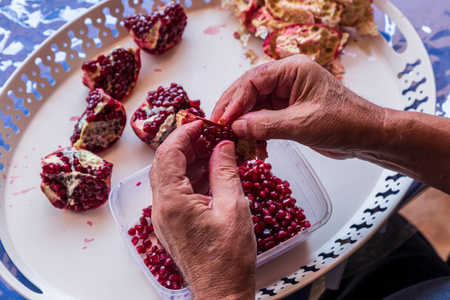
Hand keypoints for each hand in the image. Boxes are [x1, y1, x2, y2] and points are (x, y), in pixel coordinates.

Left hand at [150, 121, 255, 298]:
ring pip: (169, 177)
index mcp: (172, 201)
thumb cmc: (228, 259)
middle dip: (185, 144)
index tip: (201, 123)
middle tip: (208, 135)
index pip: (168, 153)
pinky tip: (209, 173)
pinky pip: (175, 192)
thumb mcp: (233, 207)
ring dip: (188, 160)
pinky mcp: (171, 225)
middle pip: (164, 163)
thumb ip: (225, 171)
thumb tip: (223, 146)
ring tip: (213, 151)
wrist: (221, 291)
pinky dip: (189, 177)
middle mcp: (161, 208)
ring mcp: (164, 218)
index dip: (184, 133)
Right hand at [211, 54, 385, 159]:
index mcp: (292, 70)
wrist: (366, 136)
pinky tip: (252, 147)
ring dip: (242, 124)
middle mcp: (287, 79)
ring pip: (253, 106)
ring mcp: (286, 95)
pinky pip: (262, 119)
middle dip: (233, 111)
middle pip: (249, 91)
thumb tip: (235, 127)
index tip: (222, 120)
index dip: (234, 101)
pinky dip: (255, 133)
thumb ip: (266, 125)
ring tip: (232, 140)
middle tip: (217, 128)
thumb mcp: (302, 124)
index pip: (253, 80)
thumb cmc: (345, 122)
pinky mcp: (287, 112)